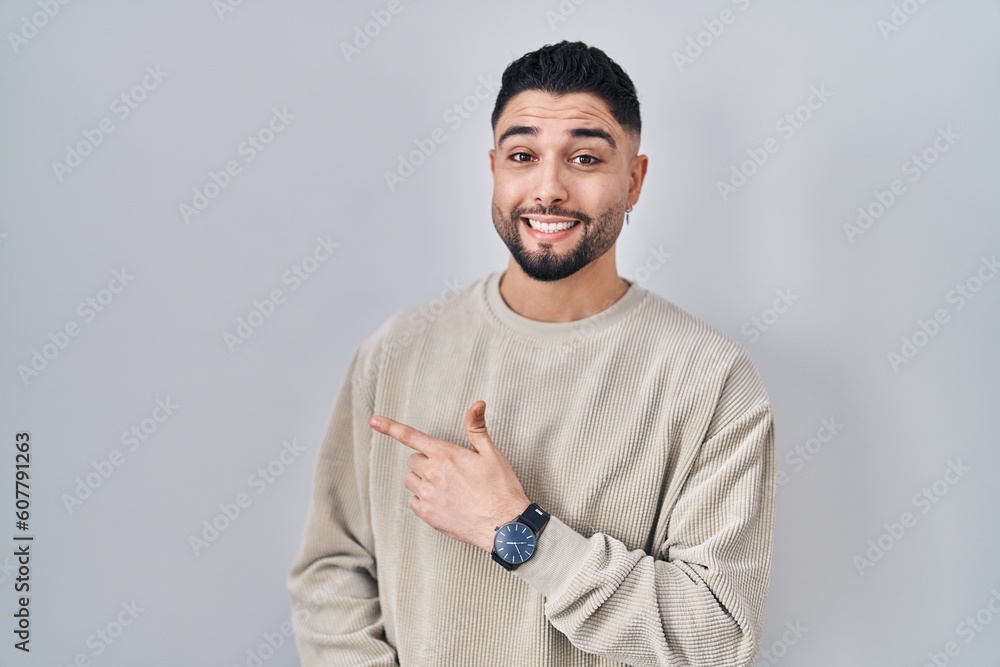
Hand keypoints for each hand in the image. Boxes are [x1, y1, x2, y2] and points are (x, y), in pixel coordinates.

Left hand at [369, 400, 529, 551]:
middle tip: (448, 470)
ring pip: (411, 480)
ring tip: (447, 487)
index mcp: (446, 454)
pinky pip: (413, 502)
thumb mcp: (491, 453)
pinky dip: (423, 500)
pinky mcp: (428, 514)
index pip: (412, 436)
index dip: (391, 427)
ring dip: (422, 480)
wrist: (504, 526)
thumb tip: (477, 404)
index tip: (374, 421)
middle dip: (426, 461)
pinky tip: (444, 502)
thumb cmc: (500, 488)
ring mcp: (428, 495)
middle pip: (413, 460)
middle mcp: (433, 473)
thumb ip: (476, 427)